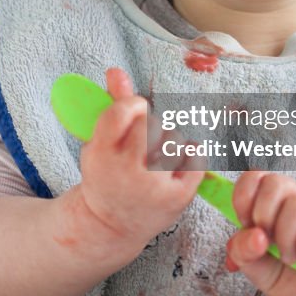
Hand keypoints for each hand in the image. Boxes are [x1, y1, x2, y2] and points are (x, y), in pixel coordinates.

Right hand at [77, 67, 203, 254]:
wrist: (110, 225)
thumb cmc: (106, 175)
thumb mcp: (99, 142)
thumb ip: (111, 104)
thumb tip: (116, 70)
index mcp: (101, 154)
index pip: (124, 110)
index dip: (133, 105)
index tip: (134, 113)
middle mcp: (126, 171)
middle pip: (152, 122)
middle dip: (151, 126)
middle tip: (143, 142)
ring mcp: (153, 186)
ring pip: (175, 138)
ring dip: (169, 142)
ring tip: (155, 160)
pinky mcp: (178, 198)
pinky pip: (196, 156)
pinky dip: (190, 155)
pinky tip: (175, 167)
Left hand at [226, 172, 295, 295]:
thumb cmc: (281, 273)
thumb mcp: (252, 265)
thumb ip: (242, 249)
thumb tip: (255, 235)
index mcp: (271, 198)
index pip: (253, 177)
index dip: (244, 199)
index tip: (246, 224)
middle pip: (276, 183)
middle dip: (264, 217)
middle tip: (267, 243)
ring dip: (286, 239)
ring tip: (288, 257)